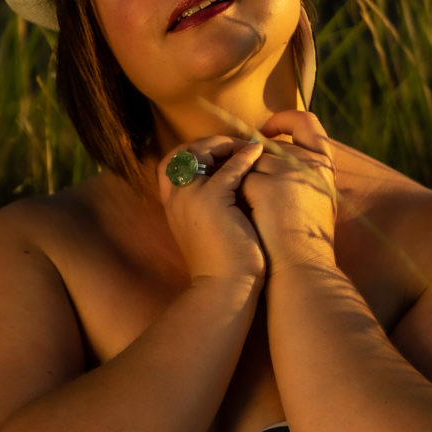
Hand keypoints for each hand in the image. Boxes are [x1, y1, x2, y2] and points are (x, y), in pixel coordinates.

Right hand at [157, 135, 266, 284]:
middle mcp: (175, 197)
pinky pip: (230, 168)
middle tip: (235, 144)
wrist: (223, 289)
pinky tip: (259, 154)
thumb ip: (210, 205)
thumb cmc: (222, 263)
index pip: (172, 164)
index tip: (221, 154)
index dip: (195, 152)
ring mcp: (190, 197)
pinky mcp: (211, 200)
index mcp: (172, 204)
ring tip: (248, 146)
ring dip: (227, 145)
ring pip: (202, 152)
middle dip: (208, 143)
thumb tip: (230, 183)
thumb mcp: (209, 228)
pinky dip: (245, 157)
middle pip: (182, 152)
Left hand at [240, 110, 336, 272]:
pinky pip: (240, 178)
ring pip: (251, 162)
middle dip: (254, 167)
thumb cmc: (303, 243)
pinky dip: (238, 195)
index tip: (265, 133)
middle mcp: (311, 162)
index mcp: (325, 165)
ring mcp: (289, 172)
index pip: (306, 123)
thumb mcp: (312, 199)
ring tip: (249, 210)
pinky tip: (244, 215)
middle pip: (270, 147)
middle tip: (252, 194)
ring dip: (243, 183)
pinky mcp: (267, 187)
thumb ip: (295, 172)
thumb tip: (262, 151)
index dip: (283, 121)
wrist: (300, 272)